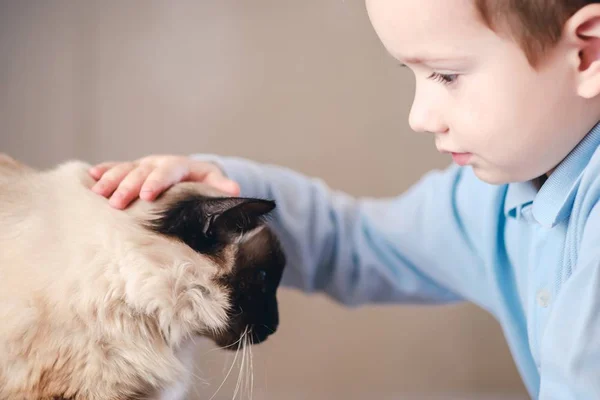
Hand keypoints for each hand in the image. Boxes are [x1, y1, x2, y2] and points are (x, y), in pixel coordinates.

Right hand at [88, 155, 239, 208]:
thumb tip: (235, 191)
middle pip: (141, 172)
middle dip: (127, 186)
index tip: (147, 196)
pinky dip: (104, 171)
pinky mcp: (133, 170)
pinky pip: (116, 167)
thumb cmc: (203, 181)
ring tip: (97, 193)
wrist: (191, 170)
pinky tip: (90, 177)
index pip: (167, 172)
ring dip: (111, 180)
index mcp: (179, 167)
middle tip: (115, 203)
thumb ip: (221, 186)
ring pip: (125, 169)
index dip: (156, 183)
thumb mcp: (213, 182)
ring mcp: (143, 165)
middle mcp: (158, 163)